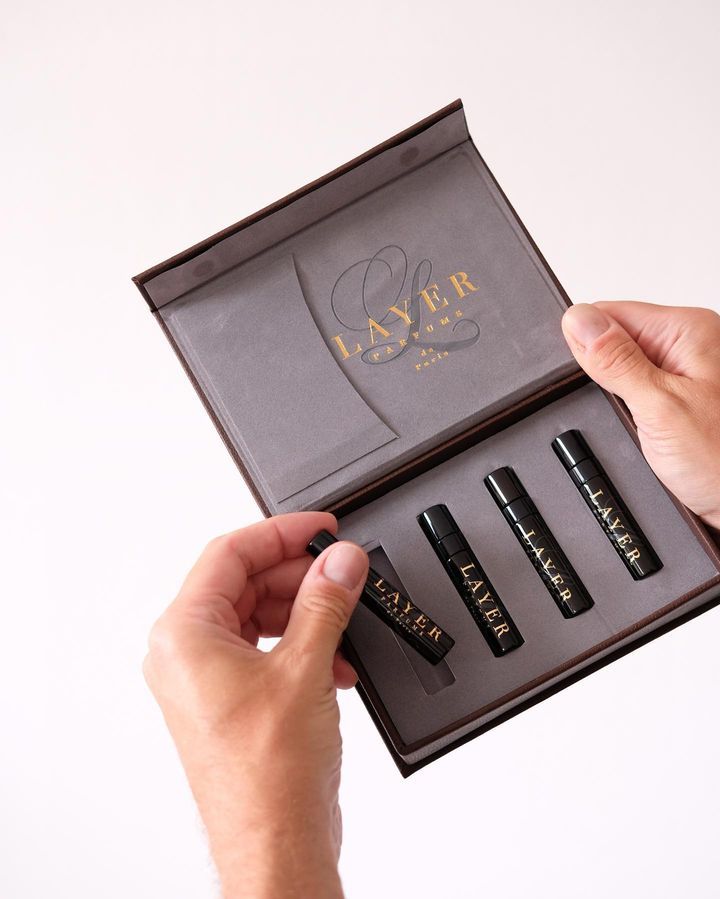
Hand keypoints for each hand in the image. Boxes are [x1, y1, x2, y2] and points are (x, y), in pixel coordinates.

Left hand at [143, 512, 368, 898]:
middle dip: (300, 578)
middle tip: (343, 571)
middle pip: (245, 584)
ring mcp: (208, 679)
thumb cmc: (267, 778)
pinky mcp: (232, 700)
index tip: (320, 528)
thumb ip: (325, 602)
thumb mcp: (305, 669)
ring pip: (259, 617)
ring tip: (345, 622)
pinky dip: (303, 646)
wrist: (275, 845)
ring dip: (307, 615)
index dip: (280, 534)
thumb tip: (339, 560)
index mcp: (184, 635)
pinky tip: (337, 662)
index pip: (229, 553)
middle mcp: (187, 654)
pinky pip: (266, 650)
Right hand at [561, 301, 719, 530]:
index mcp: (687, 330)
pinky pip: (634, 394)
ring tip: (636, 426)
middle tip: (622, 410)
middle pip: (613, 342)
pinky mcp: (678, 401)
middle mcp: (688, 346)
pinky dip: (627, 415)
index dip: (585, 345)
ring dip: (614, 400)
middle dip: (599, 376)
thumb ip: (615, 360)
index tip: (591, 380)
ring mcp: (684, 375)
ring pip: (620, 371)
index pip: (608, 313)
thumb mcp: (659, 406)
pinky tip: (640, 434)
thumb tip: (577, 320)